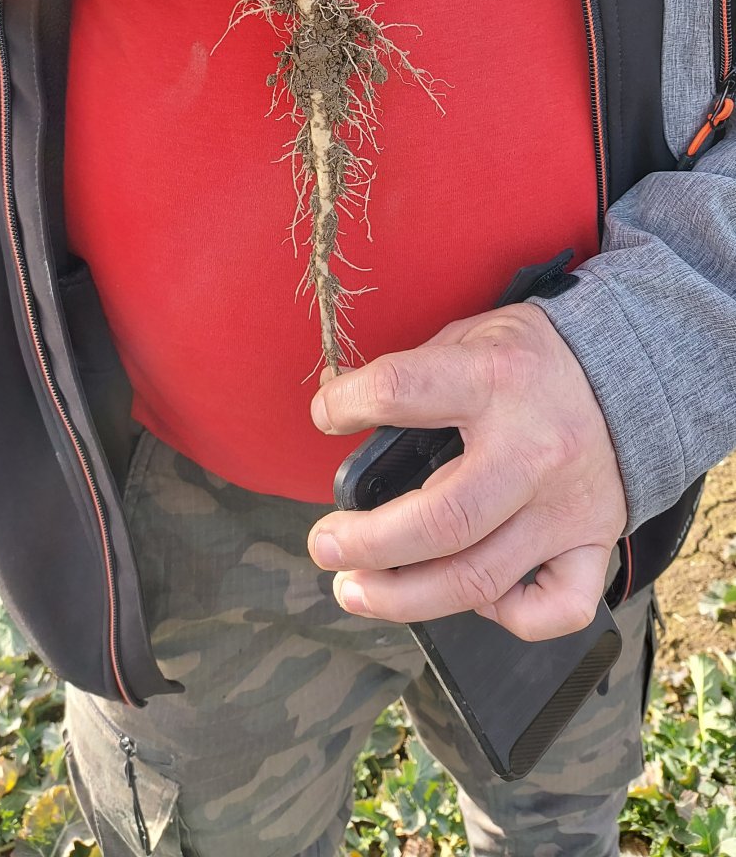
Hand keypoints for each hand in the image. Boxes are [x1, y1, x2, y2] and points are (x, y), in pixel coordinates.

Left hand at [308, 303, 627, 639]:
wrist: (631, 371)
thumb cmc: (528, 361)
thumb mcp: (469, 337)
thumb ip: (412, 375)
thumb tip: (336, 411)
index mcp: (494, 378)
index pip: (403, 389)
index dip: (348, 404)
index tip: (325, 415)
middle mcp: (533, 449)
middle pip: (441, 520)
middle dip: (367, 544)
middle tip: (324, 546)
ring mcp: (566, 506)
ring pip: (480, 579)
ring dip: (403, 597)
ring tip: (354, 590)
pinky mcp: (593, 543)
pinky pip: (553, 610)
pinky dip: (505, 617)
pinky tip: (472, 598)